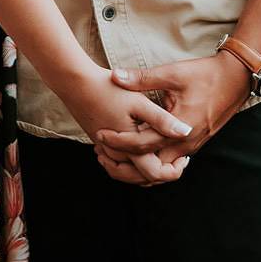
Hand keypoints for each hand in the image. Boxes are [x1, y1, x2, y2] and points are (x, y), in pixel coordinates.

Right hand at [61, 66, 192, 185]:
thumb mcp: (138, 101)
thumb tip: (186, 132)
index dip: (174, 171)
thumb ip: (161, 119)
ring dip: (147, 168)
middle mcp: (117, 155)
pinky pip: (120, 162)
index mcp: (130, 148)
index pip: (156, 174)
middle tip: (178, 158)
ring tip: (163, 152)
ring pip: (130, 172)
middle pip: (143, 178)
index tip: (185, 158)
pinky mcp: (101, 143)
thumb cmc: (107, 89)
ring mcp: (107, 151)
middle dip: (163, 171)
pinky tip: (141, 146)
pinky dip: (132, 161)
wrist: (75, 83)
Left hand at [93, 52, 251, 183]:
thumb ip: (143, 78)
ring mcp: (191, 147)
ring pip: (161, 169)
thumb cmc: (205, 75)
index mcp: (178, 129)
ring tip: (117, 152)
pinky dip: (152, 160)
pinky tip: (139, 147)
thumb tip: (115, 76)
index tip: (100, 134)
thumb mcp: (172, 73)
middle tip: (104, 152)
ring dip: (139, 164)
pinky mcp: (193, 144)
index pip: (141, 146)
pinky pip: (169, 161)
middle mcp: (185, 144)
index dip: (118, 142)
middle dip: (126, 164)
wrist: (236, 79)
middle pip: (150, 168)